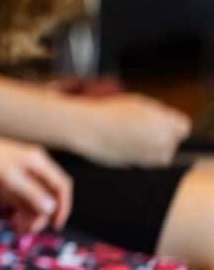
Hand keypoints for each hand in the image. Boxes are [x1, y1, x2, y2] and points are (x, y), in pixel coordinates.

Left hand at [0, 128, 71, 234]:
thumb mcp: (7, 179)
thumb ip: (31, 194)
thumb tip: (51, 208)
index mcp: (37, 162)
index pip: (61, 185)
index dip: (63, 206)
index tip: (53, 226)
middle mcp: (29, 168)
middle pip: (45, 196)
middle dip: (39, 215)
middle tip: (24, 230)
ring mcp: (15, 175)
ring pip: (30, 200)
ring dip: (27, 216)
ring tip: (15, 227)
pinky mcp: (0, 181)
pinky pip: (15, 200)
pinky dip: (15, 211)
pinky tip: (8, 219)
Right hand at [72, 93, 190, 167]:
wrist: (85, 127)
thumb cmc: (108, 112)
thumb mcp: (138, 103)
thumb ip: (159, 114)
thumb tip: (168, 123)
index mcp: (165, 121)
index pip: (183, 127)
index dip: (171, 124)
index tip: (158, 121)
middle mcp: (162, 140)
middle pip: (172, 142)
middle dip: (161, 136)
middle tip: (139, 128)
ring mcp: (150, 155)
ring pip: (162, 155)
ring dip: (152, 148)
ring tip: (130, 137)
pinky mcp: (138, 166)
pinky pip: (147, 162)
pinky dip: (140, 156)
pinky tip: (124, 145)